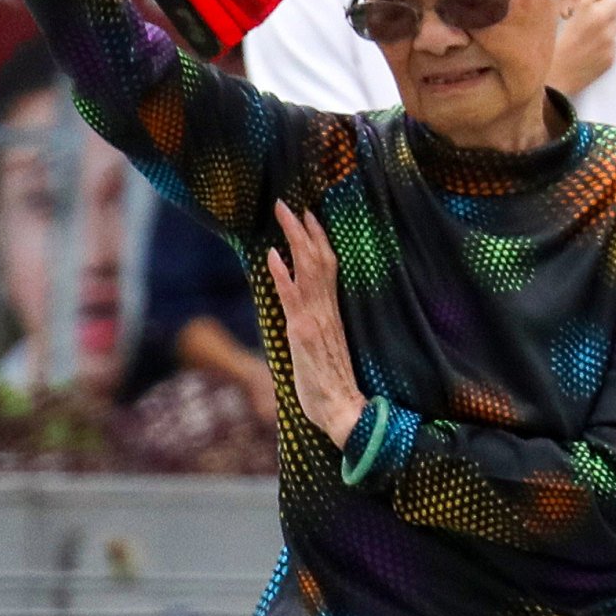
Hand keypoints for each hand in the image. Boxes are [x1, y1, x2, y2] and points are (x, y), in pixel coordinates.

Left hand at [263, 202, 366, 450]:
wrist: (344, 411)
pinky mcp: (302, 333)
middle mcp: (325, 311)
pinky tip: (272, 255)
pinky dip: (282, 274)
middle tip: (291, 204)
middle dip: (304, 230)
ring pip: (308, 269)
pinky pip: (291, 297)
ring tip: (283, 214)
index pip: (328, 268)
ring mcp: (314, 320)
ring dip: (294, 239)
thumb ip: (316, 333)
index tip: (311, 217)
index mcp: (331, 314)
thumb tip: (303, 323)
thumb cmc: (334, 390)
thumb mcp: (323, 353)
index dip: (320, 240)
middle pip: (319, 260)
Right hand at [553, 0, 615, 94]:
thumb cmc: (540, 48)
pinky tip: (588, 51)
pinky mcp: (611, 57)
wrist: (547, 85)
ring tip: (587, 35)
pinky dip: (604, 43)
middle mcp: (600, 20)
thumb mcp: (544, 16)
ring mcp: (608, 40)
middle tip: (587, 16)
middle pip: (614, 2)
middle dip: (603, 6)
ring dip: (605, 24)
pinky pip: (613, 43)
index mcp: (582, 6)